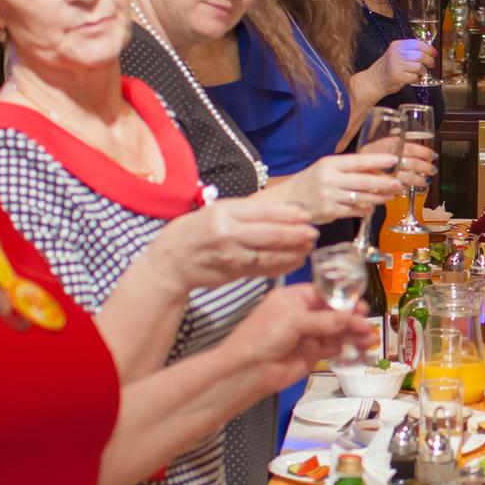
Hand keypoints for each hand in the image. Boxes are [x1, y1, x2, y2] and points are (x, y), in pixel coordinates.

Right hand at [153, 196, 319, 287]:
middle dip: (298, 234)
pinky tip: (295, 262)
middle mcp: (228, 233)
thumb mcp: (214, 211)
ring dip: (294, 252)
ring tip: (308, 248)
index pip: (265, 212)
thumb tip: (279, 212)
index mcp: (225, 212)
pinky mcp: (234, 273)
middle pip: (272, 234)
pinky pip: (264, 270)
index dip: (289, 215)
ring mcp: (232, 255)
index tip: (305, 216)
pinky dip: (282, 266)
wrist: (171, 262)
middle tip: (313, 233)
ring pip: (271, 254)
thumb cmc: (192, 232)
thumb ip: (244, 212)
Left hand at [223, 283, 372, 375]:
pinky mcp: (313, 353)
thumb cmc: (260, 338)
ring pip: (338, 331)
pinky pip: (335, 347)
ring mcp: (309, 334)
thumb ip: (324, 320)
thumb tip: (349, 318)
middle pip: (335, 313)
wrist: (249, 371)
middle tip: (366, 325)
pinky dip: (348, 347)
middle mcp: (303, 314)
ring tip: (369, 339)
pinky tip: (360, 348)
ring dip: (354, 334)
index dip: (343, 301)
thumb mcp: (292, 321)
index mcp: (294, 299)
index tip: (359, 307)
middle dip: (352, 319)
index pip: (325, 294)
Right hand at [279, 153, 406, 222]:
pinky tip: (371, 208)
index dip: (377, 161)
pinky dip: (364, 210)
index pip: (358, 161)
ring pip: (360, 197)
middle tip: (398, 183)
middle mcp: (329, 179)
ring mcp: (329, 196)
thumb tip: (375, 169)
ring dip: (378, 198)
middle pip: (363, 181)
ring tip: (390, 196)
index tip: (394, 160)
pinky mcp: (329, 212)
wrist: (289, 198)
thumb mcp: (326, 167)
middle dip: (383, 182)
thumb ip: (347, 168)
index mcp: (330, 164)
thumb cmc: (311, 181)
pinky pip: (353, 211)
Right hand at [359, 38, 426, 101]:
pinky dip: (416, 79)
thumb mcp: (395, 53)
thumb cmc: (387, 67)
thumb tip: (428, 51)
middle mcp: (396, 54)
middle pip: (420, 55)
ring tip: (419, 73)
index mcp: (397, 45)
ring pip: (419, 66)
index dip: (428, 48)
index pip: (417, 43)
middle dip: (429, 60)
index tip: (434, 53)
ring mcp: (397, 65)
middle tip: (431, 64)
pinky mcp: (398, 76)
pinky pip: (415, 77)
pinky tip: (412, 78)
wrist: (374, 80)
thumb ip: (409, 50)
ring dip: (422, 71)